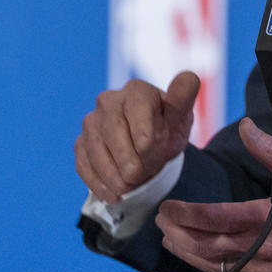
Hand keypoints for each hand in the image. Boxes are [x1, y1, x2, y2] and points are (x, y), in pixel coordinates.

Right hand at [75, 71, 200, 203]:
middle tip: (139, 177)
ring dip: (111, 174)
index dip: (144, 136)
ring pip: (95, 148)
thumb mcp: (180, 117)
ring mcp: (91, 122)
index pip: (136, 111)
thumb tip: (190, 77)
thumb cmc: (166, 128)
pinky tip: (112, 194)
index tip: (152, 152)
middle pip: (112, 130)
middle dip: (126, 159)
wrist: (150, 148)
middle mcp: (108, 101)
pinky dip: (97, 182)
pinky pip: (83, 163)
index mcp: (136, 90)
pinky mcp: (81, 143)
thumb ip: (183, 98)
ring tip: (127, 188)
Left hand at [154, 118, 271, 271]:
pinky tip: (200, 264)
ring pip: (214, 267)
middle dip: (178, 234)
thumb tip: (247, 128)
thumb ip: (269, 150)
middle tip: (162, 224)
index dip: (185, 214)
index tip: (168, 208)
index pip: (213, 218)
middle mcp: (261, 248)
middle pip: (206, 246)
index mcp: (265, 218)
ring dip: (188, 255)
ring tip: (171, 242)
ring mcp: (265, 270)